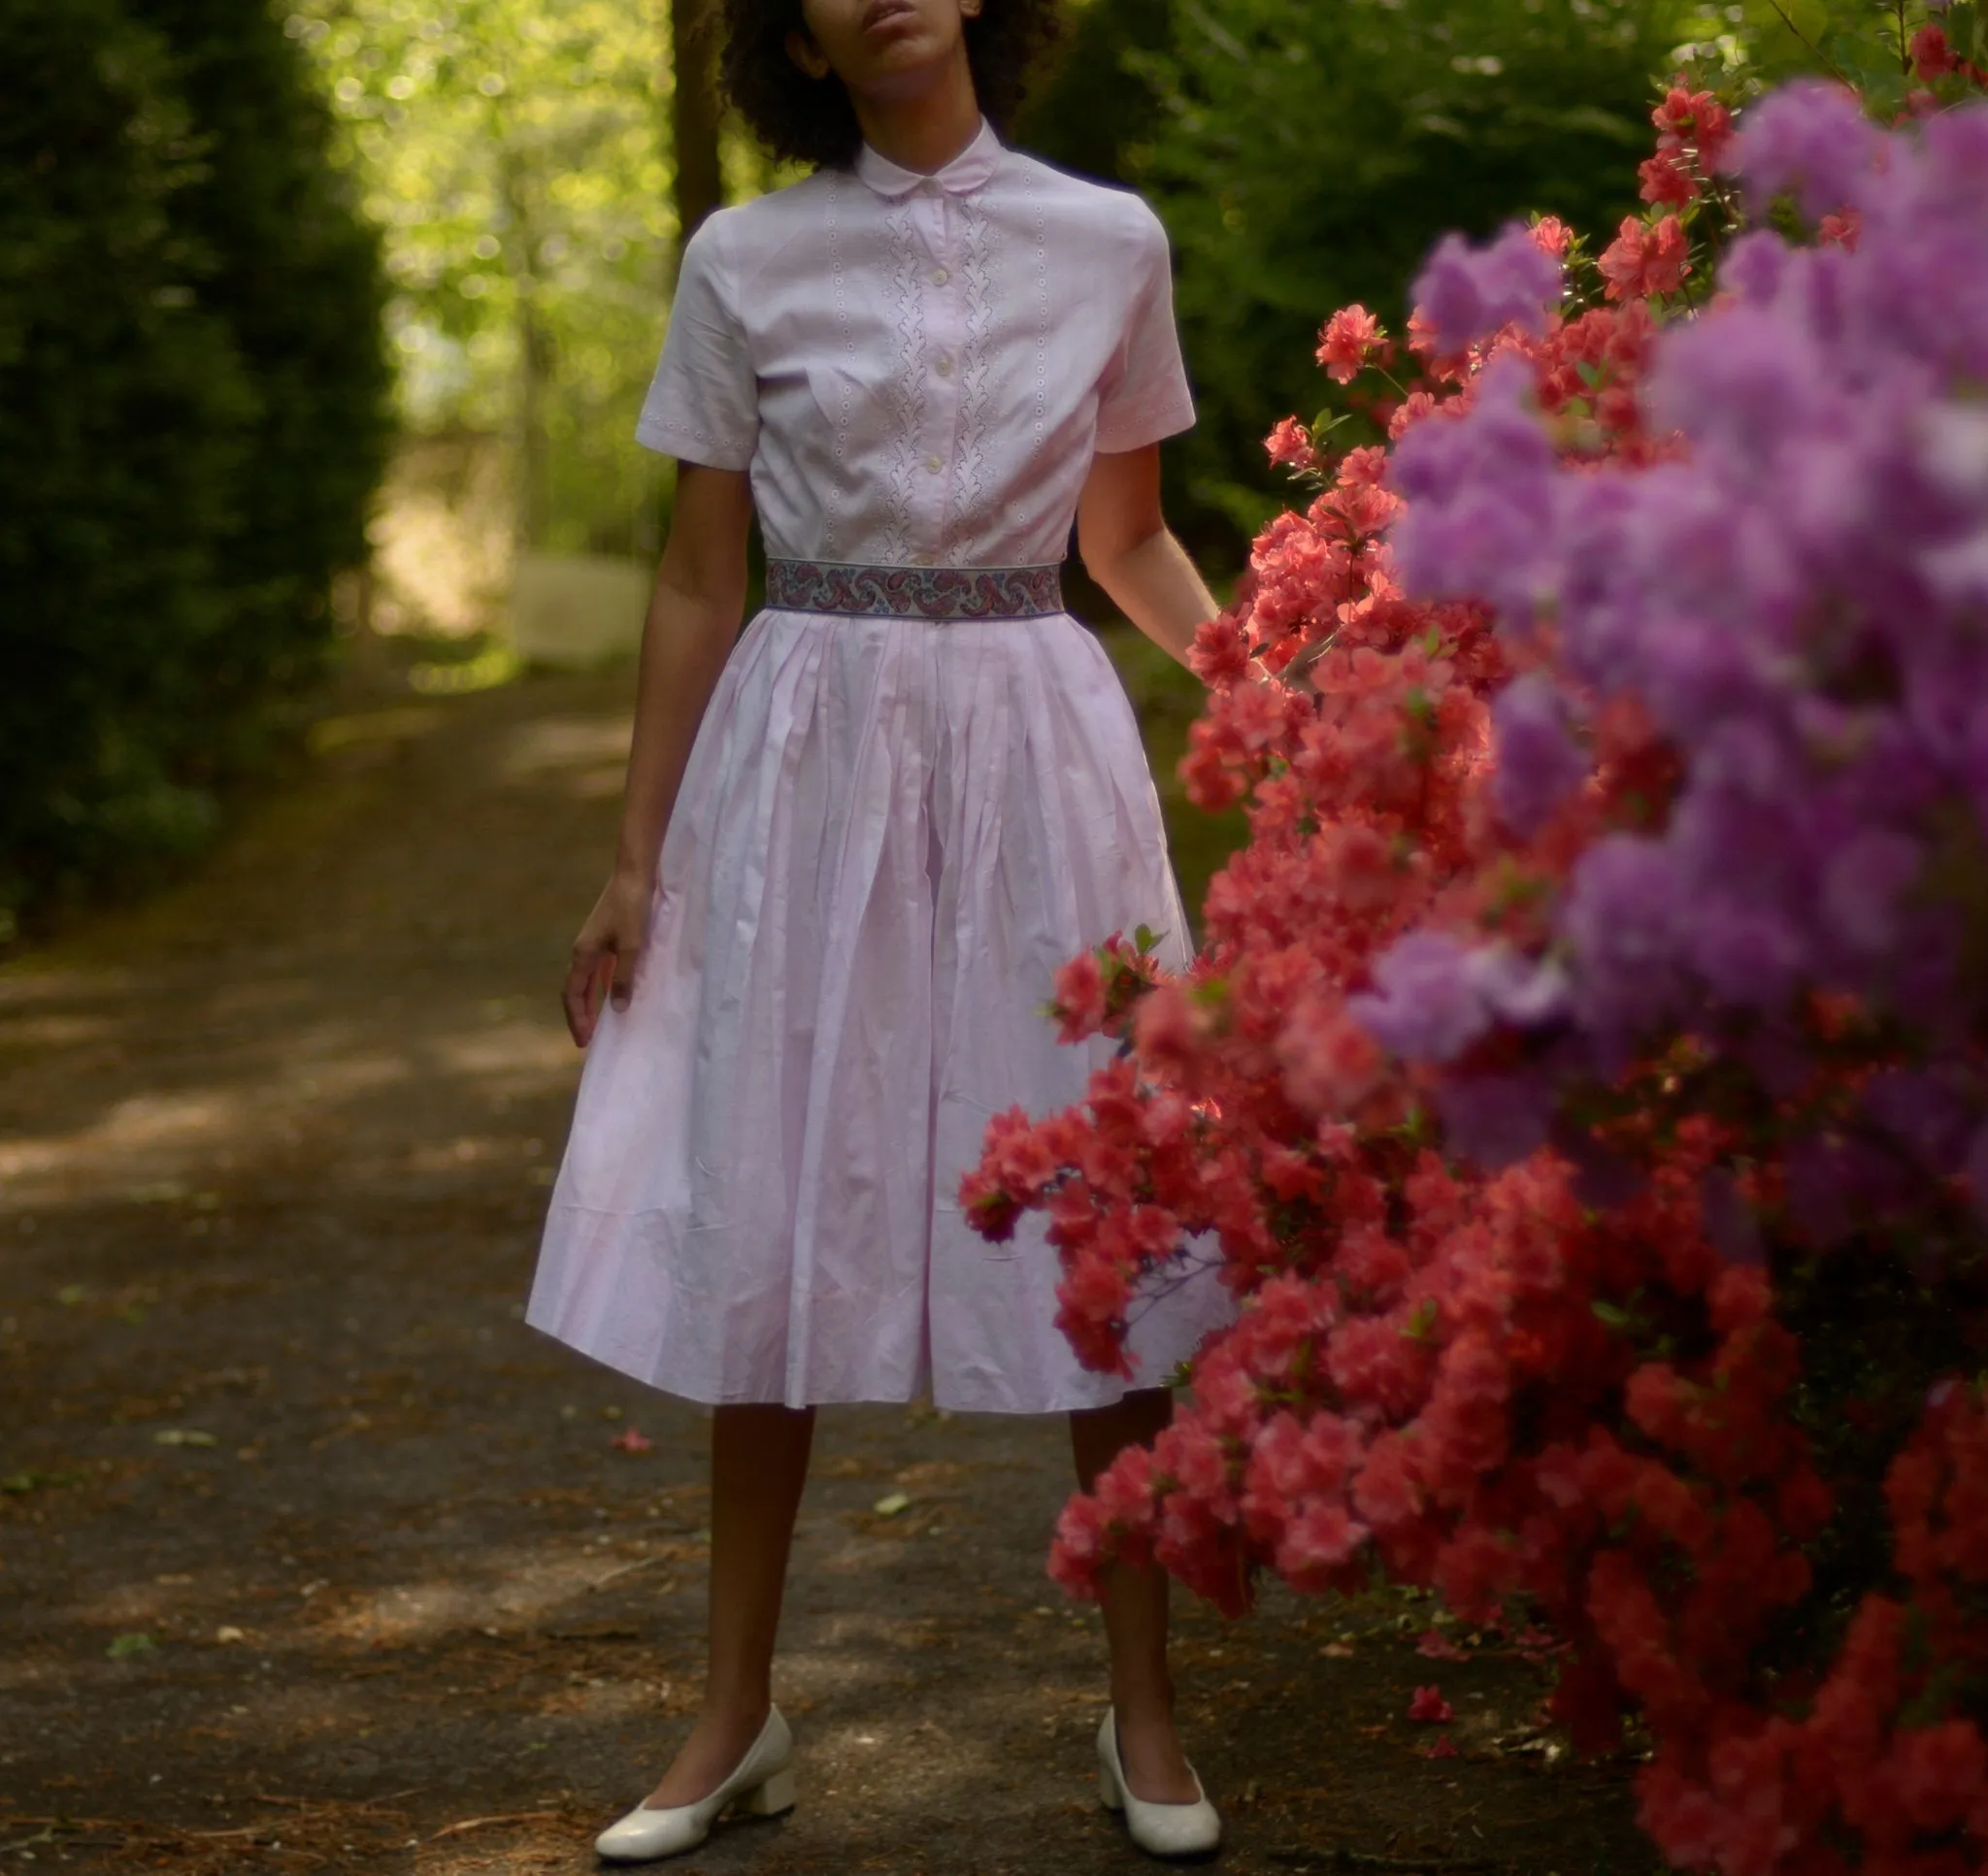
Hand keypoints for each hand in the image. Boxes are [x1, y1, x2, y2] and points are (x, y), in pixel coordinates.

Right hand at [563, 870, 652, 1048]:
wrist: (635, 873)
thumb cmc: (632, 907)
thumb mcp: (631, 945)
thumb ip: (623, 977)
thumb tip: (617, 1009)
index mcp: (583, 953)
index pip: (573, 994)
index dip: (577, 1018)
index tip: (584, 1041)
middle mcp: (583, 950)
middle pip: (575, 990)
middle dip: (579, 1015)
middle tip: (587, 1040)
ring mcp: (595, 943)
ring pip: (587, 980)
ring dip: (590, 1002)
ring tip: (598, 1024)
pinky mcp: (607, 937)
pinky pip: (600, 970)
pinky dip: (603, 986)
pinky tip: (613, 995)